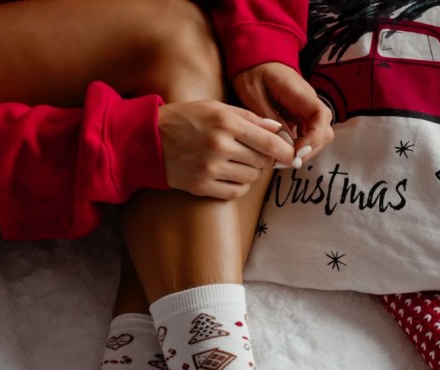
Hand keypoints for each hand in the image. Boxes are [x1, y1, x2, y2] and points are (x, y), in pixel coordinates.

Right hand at [157, 100, 294, 199]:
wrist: (149, 140)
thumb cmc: (185, 119)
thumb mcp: (215, 108)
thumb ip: (248, 117)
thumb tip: (277, 130)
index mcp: (225, 123)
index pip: (268, 143)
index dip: (284, 151)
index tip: (290, 155)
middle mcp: (220, 147)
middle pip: (261, 162)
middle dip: (264, 159)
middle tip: (256, 154)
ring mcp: (210, 169)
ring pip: (250, 178)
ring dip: (251, 172)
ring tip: (238, 162)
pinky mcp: (202, 187)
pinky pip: (235, 192)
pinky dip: (238, 185)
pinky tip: (230, 176)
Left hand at [232, 62, 332, 162]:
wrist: (255, 58)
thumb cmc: (253, 72)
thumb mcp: (254, 94)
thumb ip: (270, 119)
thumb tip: (284, 144)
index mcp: (300, 93)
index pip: (321, 117)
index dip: (313, 139)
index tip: (296, 152)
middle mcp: (308, 103)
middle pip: (324, 132)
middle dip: (310, 150)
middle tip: (287, 161)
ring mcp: (306, 111)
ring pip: (318, 137)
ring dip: (304, 151)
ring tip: (283, 159)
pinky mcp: (299, 117)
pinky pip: (306, 136)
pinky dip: (298, 148)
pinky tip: (282, 153)